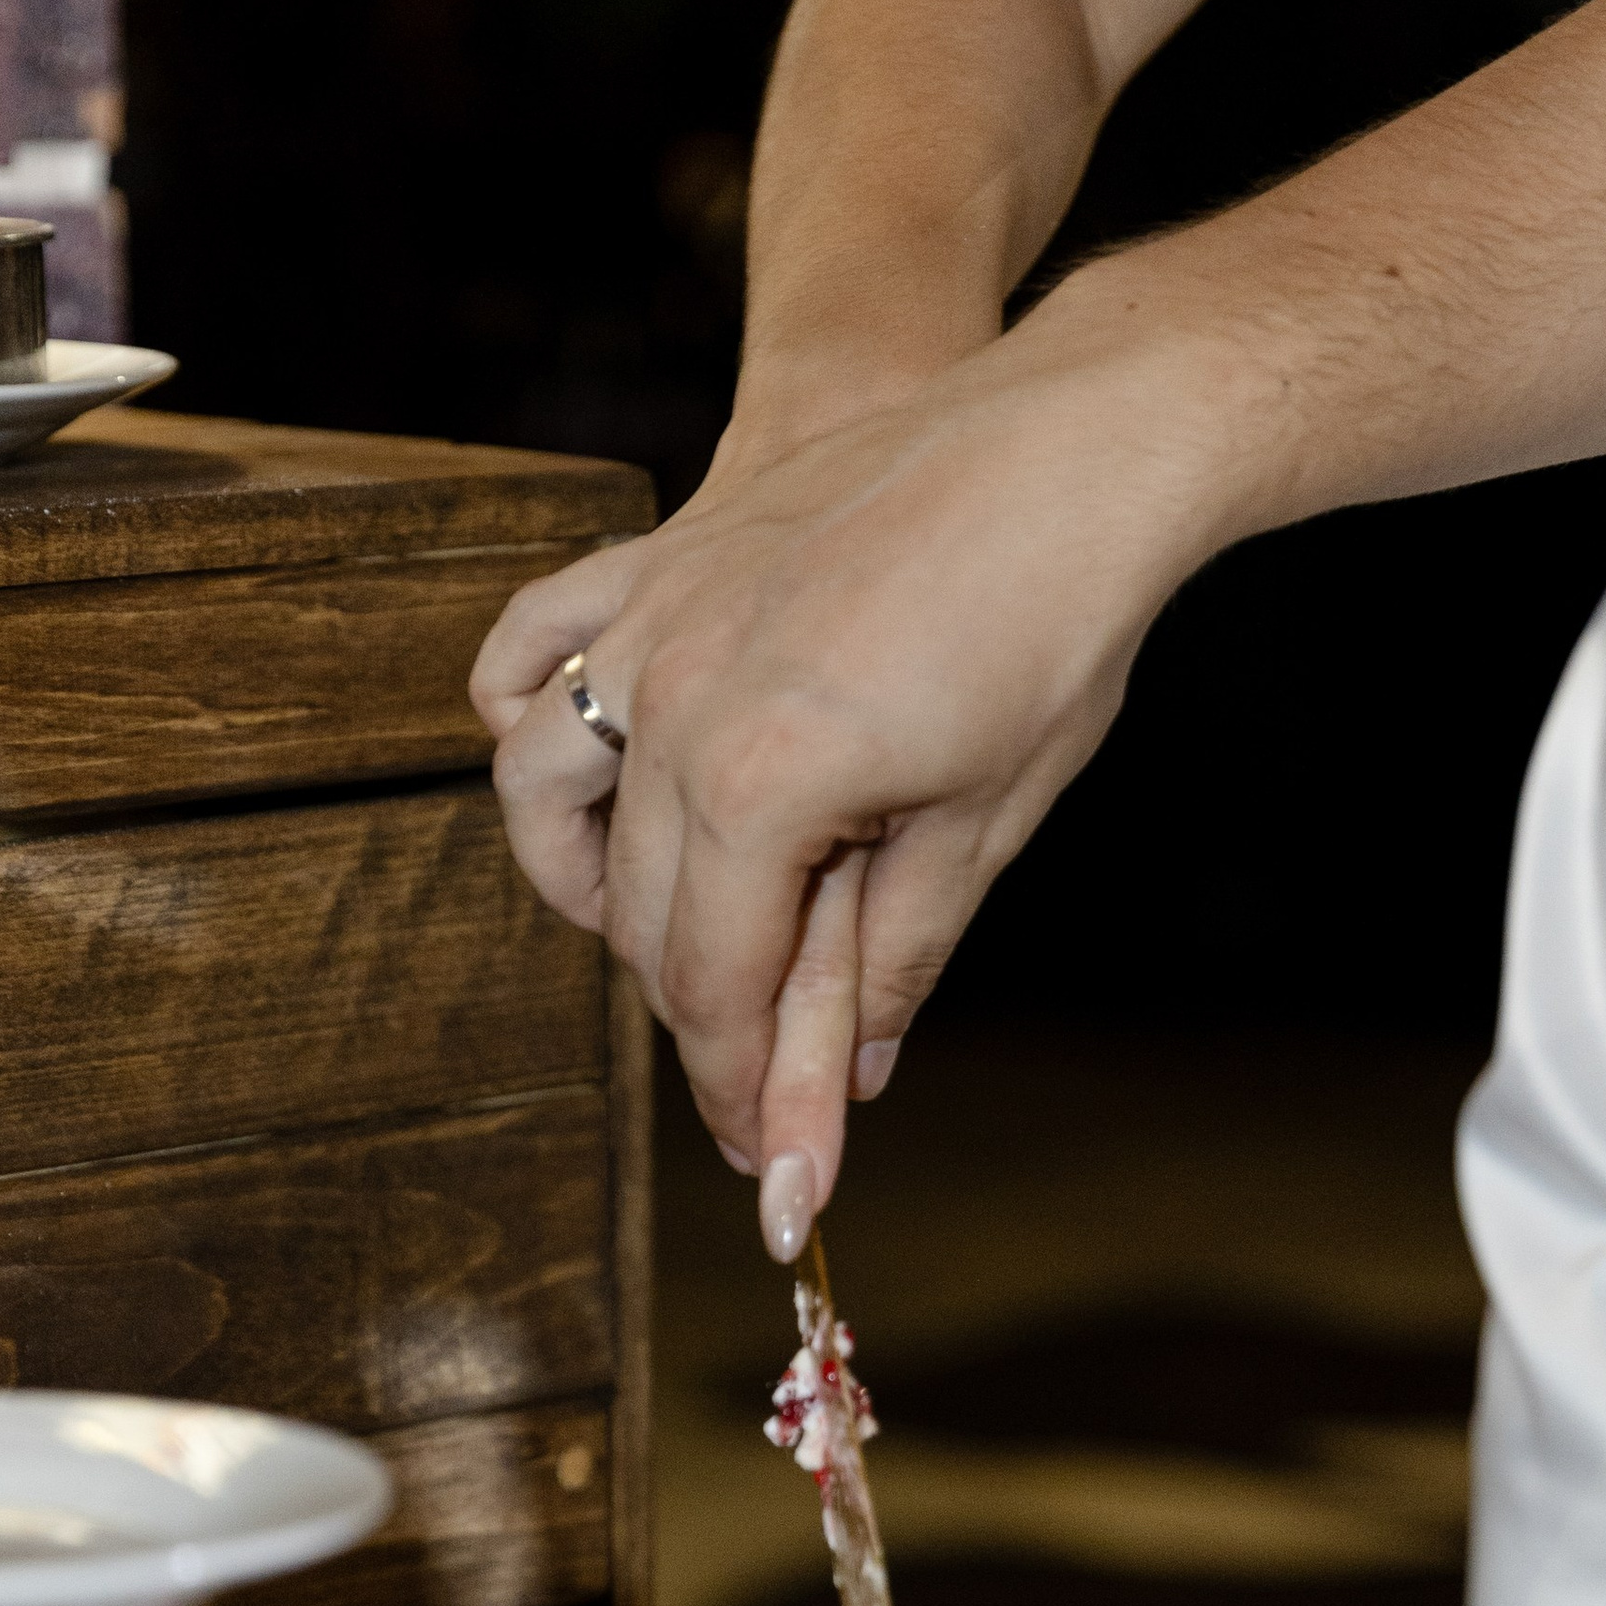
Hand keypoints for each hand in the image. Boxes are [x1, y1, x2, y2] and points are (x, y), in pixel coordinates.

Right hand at [470, 304, 1213, 1249]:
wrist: (1074, 441)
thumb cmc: (1053, 627)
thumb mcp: (985, 819)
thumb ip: (897, 956)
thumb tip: (856, 1080)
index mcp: (759, 785)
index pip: (711, 984)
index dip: (741, 1090)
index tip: (770, 1164)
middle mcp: (672, 705)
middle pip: (636, 913)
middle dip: (697, 1011)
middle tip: (762, 1082)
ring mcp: (648, 621)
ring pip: (547, 794)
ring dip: (593, 880)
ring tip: (677, 931)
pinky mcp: (655, 557)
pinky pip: (531, 651)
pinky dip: (533, 718)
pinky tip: (590, 767)